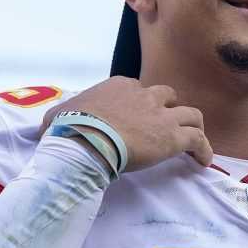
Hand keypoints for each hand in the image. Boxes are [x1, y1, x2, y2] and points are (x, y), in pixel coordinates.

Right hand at [40, 78, 212, 172]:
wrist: (88, 140)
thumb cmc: (70, 128)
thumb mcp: (57, 116)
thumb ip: (57, 119)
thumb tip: (44, 129)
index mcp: (119, 86)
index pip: (137, 90)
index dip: (140, 105)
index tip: (138, 121)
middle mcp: (144, 95)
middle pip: (167, 96)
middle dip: (169, 109)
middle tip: (167, 126)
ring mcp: (161, 115)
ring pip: (191, 114)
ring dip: (194, 126)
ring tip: (195, 141)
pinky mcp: (173, 136)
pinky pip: (198, 139)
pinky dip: (204, 149)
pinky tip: (204, 161)